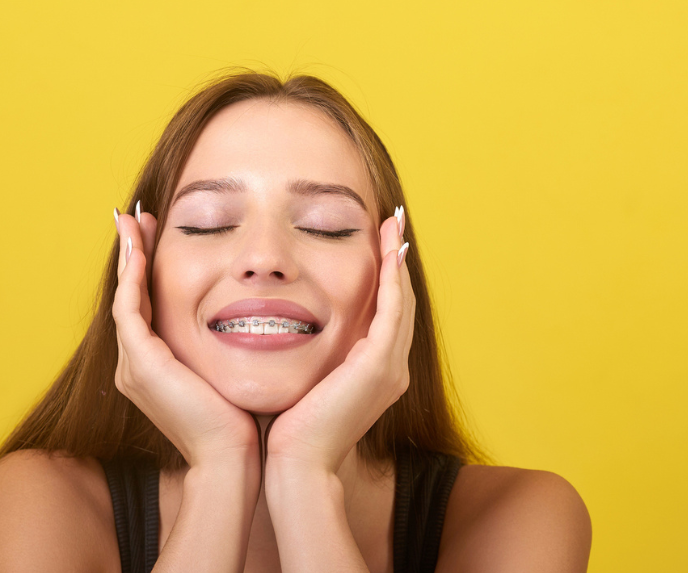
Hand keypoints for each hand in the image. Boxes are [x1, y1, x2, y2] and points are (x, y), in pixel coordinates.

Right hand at [111, 202, 260, 467]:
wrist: (232, 461)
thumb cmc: (242, 425)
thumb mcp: (232, 374)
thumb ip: (230, 348)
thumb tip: (257, 321)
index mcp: (155, 370)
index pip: (147, 308)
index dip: (149, 271)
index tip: (156, 237)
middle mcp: (136, 366)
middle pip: (130, 297)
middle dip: (132, 255)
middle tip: (137, 218)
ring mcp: (133, 365)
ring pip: (125, 297)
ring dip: (128, 256)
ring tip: (134, 221)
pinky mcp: (140, 362)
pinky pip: (130, 307)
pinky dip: (132, 276)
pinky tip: (140, 248)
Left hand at [264, 208, 414, 474]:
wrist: (298, 464)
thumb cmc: (291, 429)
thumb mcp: (306, 381)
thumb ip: (311, 356)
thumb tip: (286, 327)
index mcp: (376, 373)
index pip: (387, 314)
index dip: (386, 277)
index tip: (378, 242)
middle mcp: (391, 369)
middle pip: (401, 302)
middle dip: (397, 260)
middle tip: (392, 222)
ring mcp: (390, 368)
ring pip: (401, 300)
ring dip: (397, 259)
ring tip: (392, 225)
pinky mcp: (378, 365)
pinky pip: (392, 309)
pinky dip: (392, 277)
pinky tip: (387, 249)